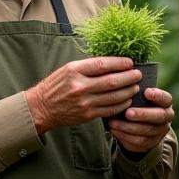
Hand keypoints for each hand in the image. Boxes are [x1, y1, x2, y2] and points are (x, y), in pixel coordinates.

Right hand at [25, 57, 141, 133]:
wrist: (41, 107)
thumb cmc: (56, 85)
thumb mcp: (68, 69)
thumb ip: (88, 66)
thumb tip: (112, 63)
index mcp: (74, 70)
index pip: (103, 64)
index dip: (120, 63)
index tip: (130, 62)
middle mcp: (80, 86)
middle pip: (112, 81)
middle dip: (129, 77)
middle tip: (137, 74)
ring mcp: (84, 102)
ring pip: (114, 96)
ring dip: (128, 91)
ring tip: (135, 86)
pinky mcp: (87, 115)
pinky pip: (110, 110)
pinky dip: (121, 104)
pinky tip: (127, 100)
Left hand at [108, 88, 173, 153]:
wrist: (142, 125)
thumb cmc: (138, 103)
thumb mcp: (139, 95)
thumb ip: (135, 89)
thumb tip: (121, 76)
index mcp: (165, 102)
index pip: (166, 98)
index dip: (158, 95)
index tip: (146, 92)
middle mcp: (166, 116)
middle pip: (159, 116)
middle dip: (143, 114)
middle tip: (127, 113)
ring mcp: (160, 131)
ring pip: (147, 130)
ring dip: (129, 127)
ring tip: (113, 122)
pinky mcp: (151, 142)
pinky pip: (139, 141)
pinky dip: (125, 136)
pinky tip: (114, 130)